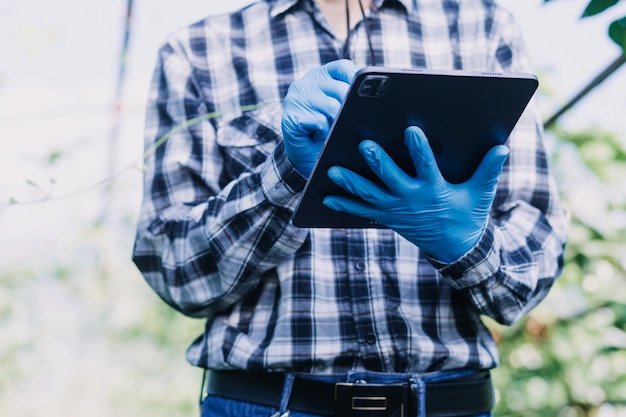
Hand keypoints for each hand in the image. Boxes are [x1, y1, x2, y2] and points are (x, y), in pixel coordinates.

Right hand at [282, 59, 356, 176]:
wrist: (308, 159)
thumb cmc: (329, 133)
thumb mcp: (343, 109)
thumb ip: (353, 96)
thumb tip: (371, 98)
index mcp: (320, 75)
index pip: (344, 68)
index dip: (357, 81)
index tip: (364, 97)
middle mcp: (306, 82)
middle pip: (341, 89)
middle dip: (349, 109)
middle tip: (343, 123)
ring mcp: (295, 98)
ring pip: (331, 106)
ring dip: (336, 123)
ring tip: (329, 130)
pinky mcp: (290, 116)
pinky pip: (319, 122)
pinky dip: (323, 132)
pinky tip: (317, 135)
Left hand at [323, 126, 508, 262]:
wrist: (456, 248)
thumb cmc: (468, 215)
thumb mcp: (480, 194)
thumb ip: (488, 170)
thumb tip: (502, 147)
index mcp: (435, 190)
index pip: (426, 166)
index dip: (418, 148)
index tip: (410, 129)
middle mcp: (412, 200)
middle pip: (391, 179)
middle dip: (377, 162)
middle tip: (362, 145)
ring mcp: (396, 210)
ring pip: (370, 195)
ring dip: (351, 183)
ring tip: (333, 170)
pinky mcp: (387, 218)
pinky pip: (363, 212)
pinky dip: (345, 205)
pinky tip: (326, 198)